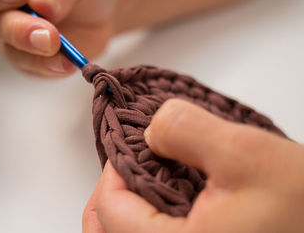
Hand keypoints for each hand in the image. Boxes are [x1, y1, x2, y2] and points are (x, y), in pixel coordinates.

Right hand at [0, 0, 115, 76]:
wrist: (99, 10)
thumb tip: (42, 6)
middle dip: (20, 30)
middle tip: (49, 35)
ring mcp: (12, 39)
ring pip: (14, 52)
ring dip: (38, 56)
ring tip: (64, 56)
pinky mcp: (30, 60)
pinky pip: (35, 68)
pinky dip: (52, 68)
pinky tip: (69, 64)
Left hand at [83, 99, 303, 232]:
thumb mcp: (243, 154)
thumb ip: (184, 130)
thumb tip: (150, 132)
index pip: (110, 210)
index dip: (113, 169)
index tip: (132, 146)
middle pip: (110, 232)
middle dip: (114, 194)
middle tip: (126, 166)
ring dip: (131, 207)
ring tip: (147, 179)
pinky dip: (154, 218)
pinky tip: (171, 197)